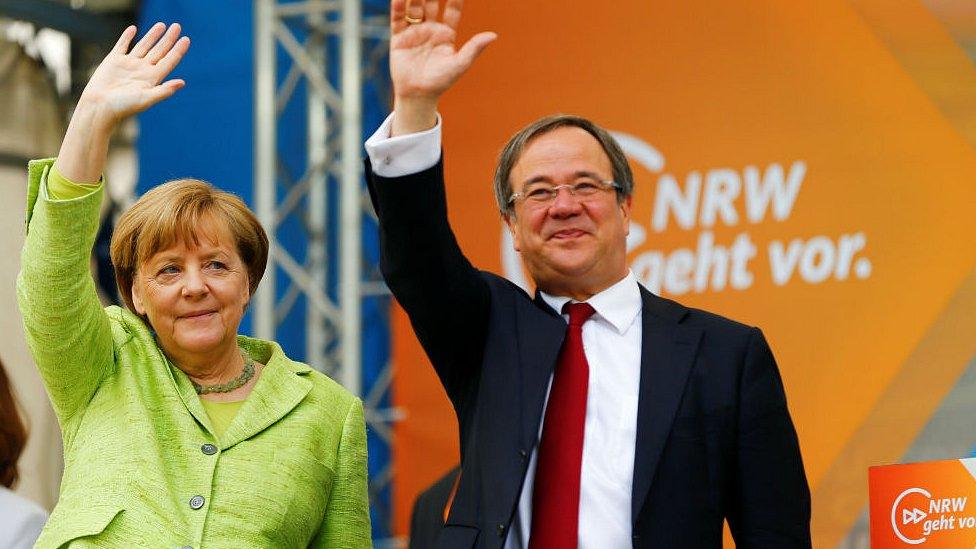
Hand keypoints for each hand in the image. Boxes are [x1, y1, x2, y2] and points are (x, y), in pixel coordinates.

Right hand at [55, 23, 188, 182]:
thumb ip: (164, 90)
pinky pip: (122, 45)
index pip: (169, 61)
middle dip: (168, 39)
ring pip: (144, 46)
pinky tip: (133, 29)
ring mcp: (129, 64)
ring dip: (152, 35)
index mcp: (152, 79)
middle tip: (177, 26)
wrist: (99, 106)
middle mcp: (142, 70)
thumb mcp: (147, 99)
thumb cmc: (124, 106)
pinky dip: (127, 37)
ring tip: (162, 25)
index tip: (186, 39)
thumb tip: (182, 82)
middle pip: (159, 51)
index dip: (178, 50)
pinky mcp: (114, 61)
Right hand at [390, 0, 495, 134]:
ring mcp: (414, 32)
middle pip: (431, 3)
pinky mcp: (399, 37)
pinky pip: (398, 18)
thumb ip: (474, 48)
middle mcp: (431, 29)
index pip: (452, 9)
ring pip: (414, 7)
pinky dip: (398, 7)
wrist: (418, 95)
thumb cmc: (441, 82)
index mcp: (446, 34)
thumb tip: (493, 35)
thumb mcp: (460, 64)